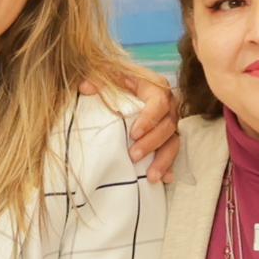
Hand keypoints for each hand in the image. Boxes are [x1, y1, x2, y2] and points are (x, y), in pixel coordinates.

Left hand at [87, 64, 180, 187]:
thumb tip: (84, 88)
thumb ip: (98, 82)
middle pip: (167, 126)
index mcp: (157, 89)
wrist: (127, 90)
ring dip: (163, 160)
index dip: (149, 119)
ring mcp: (171, 124)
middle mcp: (169, 106)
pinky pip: (174, 154)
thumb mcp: (110, 80)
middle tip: (133, 156)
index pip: (159, 103)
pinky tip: (165, 179)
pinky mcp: (170, 138)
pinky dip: (169, 166)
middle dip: (151, 143)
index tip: (133, 134)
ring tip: (151, 176)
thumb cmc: (119, 85)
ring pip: (173, 142)